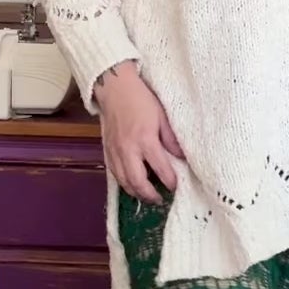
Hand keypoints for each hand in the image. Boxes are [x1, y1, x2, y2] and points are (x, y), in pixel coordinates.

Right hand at [95, 62, 184, 204]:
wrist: (114, 88)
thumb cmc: (140, 99)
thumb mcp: (162, 116)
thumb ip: (171, 139)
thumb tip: (181, 157)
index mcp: (145, 140)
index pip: (160, 169)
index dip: (169, 181)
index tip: (176, 186)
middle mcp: (128, 150)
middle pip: (138, 182)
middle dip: (150, 195)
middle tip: (160, 199)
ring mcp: (115, 152)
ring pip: (123, 181)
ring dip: (135, 192)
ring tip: (146, 196)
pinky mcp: (106, 150)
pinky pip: (114, 173)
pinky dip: (123, 183)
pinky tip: (130, 185)